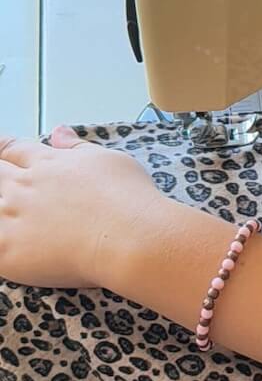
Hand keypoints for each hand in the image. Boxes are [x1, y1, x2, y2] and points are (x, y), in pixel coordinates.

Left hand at [0, 126, 164, 288]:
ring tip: (13, 213)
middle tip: (9, 183)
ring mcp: (13, 217)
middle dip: (0, 175)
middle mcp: (25, 186)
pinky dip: (0, 239)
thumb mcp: (108, 160)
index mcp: (47, 163)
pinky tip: (10, 242)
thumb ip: (77, 148)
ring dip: (0, 206)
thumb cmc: (128, 198)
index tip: (2, 153)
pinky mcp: (9, 249)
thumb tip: (59, 131)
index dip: (3, 149)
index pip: (13, 149)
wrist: (130, 237)